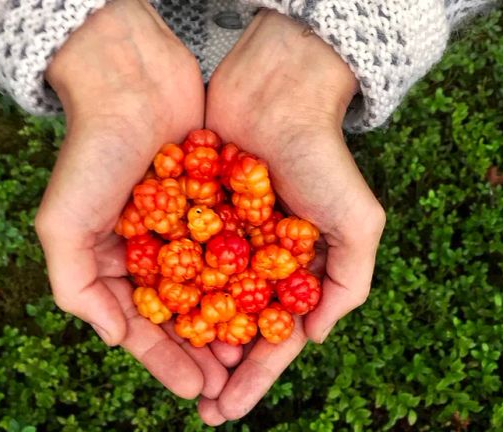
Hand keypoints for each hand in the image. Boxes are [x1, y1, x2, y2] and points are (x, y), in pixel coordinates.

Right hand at [36, 0, 229, 399]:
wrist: (132, 83)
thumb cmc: (91, 153)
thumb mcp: (62, 225)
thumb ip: (76, 288)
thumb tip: (117, 338)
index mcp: (113, 260)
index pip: (142, 325)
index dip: (165, 360)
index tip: (194, 391)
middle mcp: (150, 248)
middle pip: (182, 313)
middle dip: (202, 350)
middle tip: (229, 383)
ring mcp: (185, 225)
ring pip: (213, 286)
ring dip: (230, 321)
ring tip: (253, 355)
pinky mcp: (216, 200)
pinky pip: (236, 246)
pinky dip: (250, 276)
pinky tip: (272, 302)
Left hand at [199, 10, 385, 423]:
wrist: (276, 93)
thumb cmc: (322, 157)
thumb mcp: (357, 222)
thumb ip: (350, 282)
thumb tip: (314, 338)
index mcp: (296, 271)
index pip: (274, 337)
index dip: (256, 377)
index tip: (230, 411)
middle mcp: (257, 261)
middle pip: (232, 328)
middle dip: (217, 369)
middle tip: (198, 407)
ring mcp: (222, 239)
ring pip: (200, 302)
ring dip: (187, 340)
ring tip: (172, 376)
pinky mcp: (191, 213)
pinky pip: (174, 261)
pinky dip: (163, 291)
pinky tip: (145, 321)